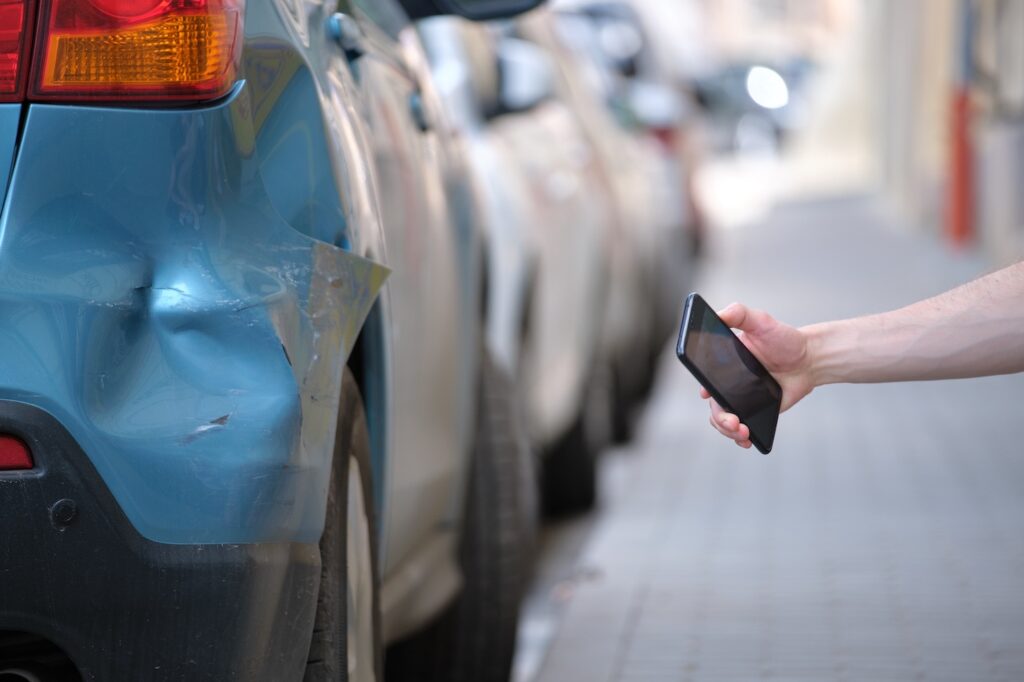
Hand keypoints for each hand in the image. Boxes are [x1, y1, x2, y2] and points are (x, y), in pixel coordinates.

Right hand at [699, 303, 814, 447]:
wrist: (809, 360)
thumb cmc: (784, 339)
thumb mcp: (762, 321)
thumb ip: (739, 314)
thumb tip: (718, 314)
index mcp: (723, 363)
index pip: (704, 379)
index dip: (704, 390)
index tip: (709, 396)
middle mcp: (728, 383)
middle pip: (714, 406)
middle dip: (720, 419)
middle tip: (735, 422)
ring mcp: (741, 399)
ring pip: (723, 422)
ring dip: (728, 431)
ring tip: (743, 433)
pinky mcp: (755, 412)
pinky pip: (741, 429)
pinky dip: (740, 438)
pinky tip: (748, 440)